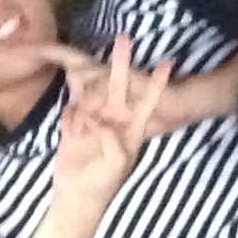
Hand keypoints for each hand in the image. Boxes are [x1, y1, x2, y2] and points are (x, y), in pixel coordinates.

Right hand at [54, 34, 170, 188]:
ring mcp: (93, 120)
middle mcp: (114, 119)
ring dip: (86, 101)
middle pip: (118, 86)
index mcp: (130, 128)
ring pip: (90, 97)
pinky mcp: (73, 125)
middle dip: (121, 64)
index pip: (147, 101)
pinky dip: (70, 121)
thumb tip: (103, 123)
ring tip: (85, 129)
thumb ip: (114, 145)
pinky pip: (71, 113)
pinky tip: (73, 137)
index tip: (166, 64)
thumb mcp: (115, 166)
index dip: (156, 84)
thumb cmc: (102, 183)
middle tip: (123, 39)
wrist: (77, 197)